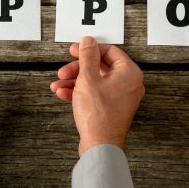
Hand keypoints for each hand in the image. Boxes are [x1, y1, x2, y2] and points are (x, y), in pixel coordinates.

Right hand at [50, 36, 144, 155]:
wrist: (100, 146)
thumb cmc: (98, 115)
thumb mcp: (88, 79)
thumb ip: (87, 56)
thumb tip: (88, 41)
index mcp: (129, 73)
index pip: (109, 51)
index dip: (89, 49)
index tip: (75, 50)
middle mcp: (129, 83)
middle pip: (100, 66)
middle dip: (78, 68)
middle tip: (64, 70)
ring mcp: (121, 96)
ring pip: (95, 80)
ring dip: (75, 80)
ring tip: (59, 83)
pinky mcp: (112, 107)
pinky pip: (96, 93)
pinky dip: (80, 91)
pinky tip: (63, 93)